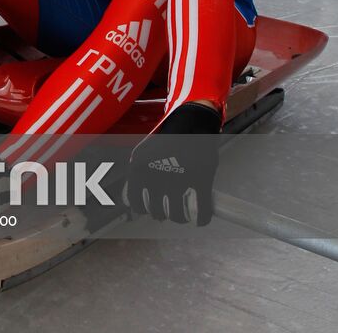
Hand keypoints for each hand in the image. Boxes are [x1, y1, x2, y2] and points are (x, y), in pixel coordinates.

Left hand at [124, 102, 221, 225]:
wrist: (192, 118)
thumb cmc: (169, 135)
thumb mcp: (145, 151)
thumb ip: (140, 172)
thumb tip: (135, 197)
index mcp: (140, 167)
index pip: (136, 203)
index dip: (144, 208)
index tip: (150, 207)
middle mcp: (157, 175)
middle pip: (157, 212)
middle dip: (163, 213)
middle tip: (168, 207)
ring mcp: (180, 178)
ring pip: (178, 215)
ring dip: (181, 217)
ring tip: (183, 211)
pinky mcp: (201, 180)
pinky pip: (202, 210)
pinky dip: (202, 217)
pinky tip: (201, 218)